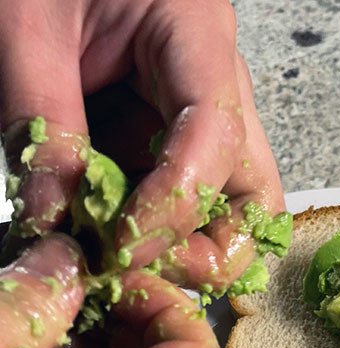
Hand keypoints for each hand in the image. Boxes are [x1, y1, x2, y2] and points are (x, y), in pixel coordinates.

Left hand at [0, 0, 283, 289]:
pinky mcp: (168, 141)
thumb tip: (53, 224)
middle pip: (255, 198)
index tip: (120, 245)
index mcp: (195, 34)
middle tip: (140, 269)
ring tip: (119, 263)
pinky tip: (108, 244)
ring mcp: (197, 121)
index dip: (173, 206)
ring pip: (229, 214)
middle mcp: (216, 87)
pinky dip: (152, 240)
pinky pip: (182, 207)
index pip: (214, 140)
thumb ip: (41, 125)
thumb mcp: (23, 25)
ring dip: (183, 255)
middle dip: (209, 252)